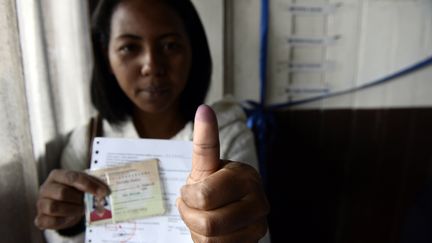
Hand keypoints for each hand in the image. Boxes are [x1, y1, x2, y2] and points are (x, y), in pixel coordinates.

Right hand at [34, 169, 109, 229]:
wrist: (65, 206)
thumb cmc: (75, 192)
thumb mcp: (84, 184)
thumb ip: (94, 185)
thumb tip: (104, 192)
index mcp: (57, 175)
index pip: (72, 177)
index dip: (89, 185)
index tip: (102, 192)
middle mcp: (46, 187)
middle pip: (62, 193)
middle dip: (78, 200)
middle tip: (87, 203)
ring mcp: (41, 203)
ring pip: (54, 207)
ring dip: (72, 210)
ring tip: (80, 210)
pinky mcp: (40, 217)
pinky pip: (50, 220)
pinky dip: (63, 221)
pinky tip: (70, 217)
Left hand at [177, 105, 269, 241]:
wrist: (229, 207)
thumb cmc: (214, 184)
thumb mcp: (206, 166)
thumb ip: (206, 143)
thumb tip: (204, 108)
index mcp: (244, 176)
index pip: (204, 194)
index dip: (189, 196)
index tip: (189, 191)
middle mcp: (258, 199)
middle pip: (207, 220)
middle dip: (190, 214)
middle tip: (191, 204)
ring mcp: (259, 224)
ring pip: (211, 237)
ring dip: (197, 227)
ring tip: (202, 214)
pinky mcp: (255, 241)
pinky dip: (207, 240)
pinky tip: (214, 229)